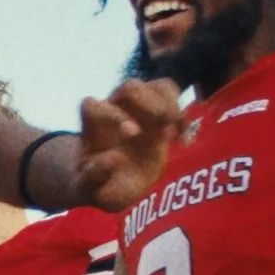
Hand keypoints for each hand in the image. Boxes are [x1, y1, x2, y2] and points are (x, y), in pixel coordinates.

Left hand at [75, 79, 183, 209]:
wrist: (114, 183)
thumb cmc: (98, 183)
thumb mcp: (90, 187)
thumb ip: (96, 175)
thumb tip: (116, 158)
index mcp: (91, 125)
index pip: (93, 106)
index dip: (113, 115)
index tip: (132, 134)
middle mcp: (114, 109)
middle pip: (130, 87)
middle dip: (149, 103)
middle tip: (162, 127)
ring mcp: (138, 108)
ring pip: (157, 87)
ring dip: (171, 106)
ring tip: (173, 134)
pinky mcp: (159, 115)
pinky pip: (174, 101)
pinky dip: (183, 118)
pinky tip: (183, 142)